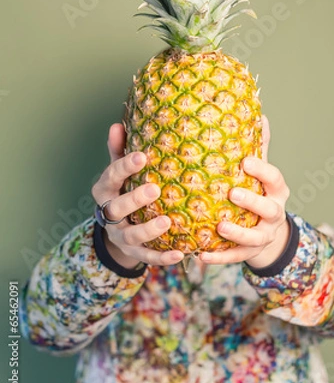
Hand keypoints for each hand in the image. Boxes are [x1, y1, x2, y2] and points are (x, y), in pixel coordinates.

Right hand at [91, 124, 183, 269]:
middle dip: (134, 199)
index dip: (125, 166)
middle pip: (117, 208)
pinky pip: (148, 257)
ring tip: (167, 221)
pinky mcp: (133, 253)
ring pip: (131, 235)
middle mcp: (109, 213)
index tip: (142, 155)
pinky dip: (162, 257)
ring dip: (149, 230)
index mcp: (105, 190)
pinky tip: (180, 253)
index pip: (111, 177)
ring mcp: (120, 235)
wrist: (116, 229)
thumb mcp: (118, 172)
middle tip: (155, 189)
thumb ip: (118, 151)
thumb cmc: (122, 191)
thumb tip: (117, 125)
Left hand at [200, 115, 290, 269]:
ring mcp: (262, 235)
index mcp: (276, 190)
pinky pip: (235, 257)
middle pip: (269, 208)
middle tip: (232, 193)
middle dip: (252, 201)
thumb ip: (259, 147)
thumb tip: (260, 114)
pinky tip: (201, 255)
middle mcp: (273, 213)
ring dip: (237, 233)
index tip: (245, 161)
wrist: (266, 232)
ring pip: (254, 236)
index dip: (262, 170)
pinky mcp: (249, 253)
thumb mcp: (261, 172)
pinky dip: (219, 258)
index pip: (274, 178)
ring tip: (220, 226)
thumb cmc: (258, 192)